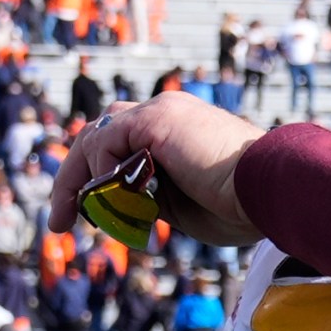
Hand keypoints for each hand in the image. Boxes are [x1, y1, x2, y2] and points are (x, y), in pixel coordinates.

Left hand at [48, 92, 266, 249]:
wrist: (270, 191)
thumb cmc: (243, 207)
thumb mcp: (184, 208)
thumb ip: (151, 199)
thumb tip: (121, 207)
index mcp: (178, 130)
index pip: (120, 145)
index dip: (95, 179)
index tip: (81, 216)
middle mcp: (166, 112)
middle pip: (99, 135)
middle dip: (74, 178)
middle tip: (60, 219)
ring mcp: (160, 111)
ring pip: (97, 136)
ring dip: (80, 177)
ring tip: (73, 213)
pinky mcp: (157, 118)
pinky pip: (107, 142)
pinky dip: (100, 172)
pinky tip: (111, 198)